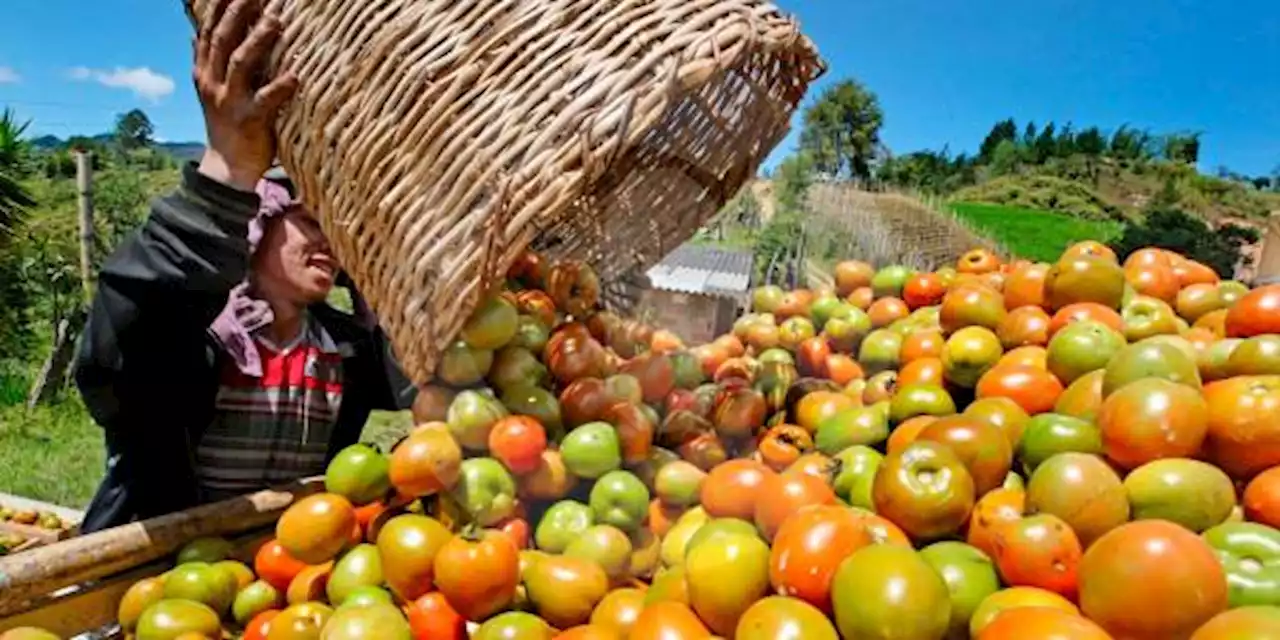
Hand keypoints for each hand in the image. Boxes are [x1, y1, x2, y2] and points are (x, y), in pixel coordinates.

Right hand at [193, 0, 297, 190]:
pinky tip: (296, 74)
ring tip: (276, 22)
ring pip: (240, 63)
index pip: (208, 32)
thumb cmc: (229, 124)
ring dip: (258, 40)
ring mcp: (230, 101)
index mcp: (204, 73)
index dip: (219, 8)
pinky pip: (266, 100)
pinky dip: (281, 86)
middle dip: (238, 14)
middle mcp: (213, 83)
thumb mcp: (212, 90)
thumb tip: (195, 34)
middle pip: (222, 40)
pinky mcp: (250, 121)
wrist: (228, 168)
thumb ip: (208, 62)